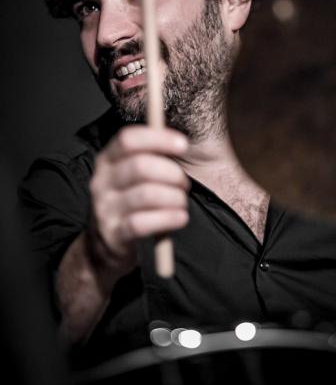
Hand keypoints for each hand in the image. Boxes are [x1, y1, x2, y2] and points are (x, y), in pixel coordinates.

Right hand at [87, 125, 189, 279]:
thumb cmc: (129, 201)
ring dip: (174, 197)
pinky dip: (168, 218)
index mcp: (106, 160)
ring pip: (146, 194)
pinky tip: (180, 218)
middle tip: (184, 183)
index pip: (128, 139)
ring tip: (181, 202)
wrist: (103, 246)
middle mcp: (101, 182)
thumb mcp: (131, 175)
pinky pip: (143, 223)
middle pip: (140, 165)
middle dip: (172, 173)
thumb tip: (178, 140)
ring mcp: (105, 208)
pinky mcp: (113, 234)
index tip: (183, 145)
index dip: (158, 138)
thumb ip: (150, 155)